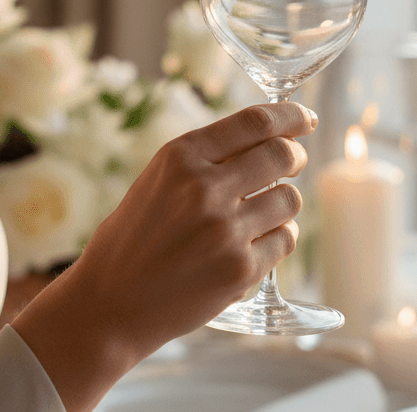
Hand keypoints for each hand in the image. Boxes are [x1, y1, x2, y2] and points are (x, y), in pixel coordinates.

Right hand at [11, 101, 316, 411]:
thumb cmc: (135, 236)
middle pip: (282, 155)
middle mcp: (204, 187)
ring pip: (290, 200)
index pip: (255, 122)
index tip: (305, 117)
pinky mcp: (240, 269)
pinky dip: (277, 239)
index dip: (290, 115)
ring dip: (283, 203)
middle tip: (294, 161)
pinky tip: (252, 244)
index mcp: (181, 156)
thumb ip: (208, 158)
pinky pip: (284, 240)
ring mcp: (225, 230)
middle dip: (295, 156)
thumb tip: (269, 139)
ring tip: (260, 213)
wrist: (111, 301)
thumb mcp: (159, 178)